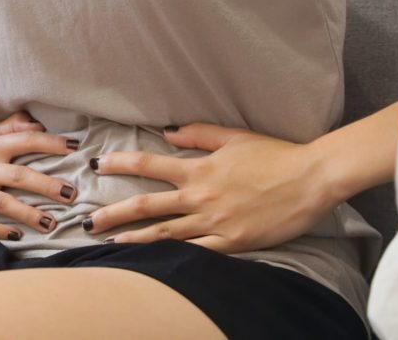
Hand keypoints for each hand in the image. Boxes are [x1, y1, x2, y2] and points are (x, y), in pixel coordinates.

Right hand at [0, 111, 80, 240]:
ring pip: (2, 203)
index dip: (51, 143)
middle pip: (18, 176)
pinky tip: (19, 236)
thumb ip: (14, 126)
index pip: (26, 140)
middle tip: (72, 195)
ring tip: (52, 223)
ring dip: (28, 214)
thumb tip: (38, 122)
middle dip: (47, 186)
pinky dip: (0, 231)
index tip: (76, 149)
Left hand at [82, 123, 331, 252]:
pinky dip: (172, 258)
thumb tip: (168, 132)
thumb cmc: (274, 155)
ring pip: (165, 235)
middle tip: (87, 222)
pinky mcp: (232, 243)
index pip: (148, 165)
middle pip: (147, 206)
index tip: (97, 166)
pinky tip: (153, 265)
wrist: (310, 179)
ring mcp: (215, 223)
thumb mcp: (233, 137)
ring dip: (133, 240)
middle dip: (113, 214)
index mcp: (198, 169)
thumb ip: (197, 135)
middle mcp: (200, 197)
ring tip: (108, 246)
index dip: (120, 164)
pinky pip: (196, 254)